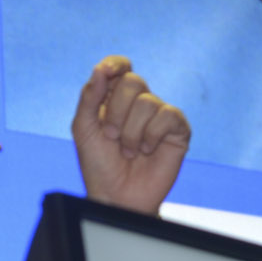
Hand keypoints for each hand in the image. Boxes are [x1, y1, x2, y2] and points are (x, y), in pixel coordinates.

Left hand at [73, 55, 190, 214]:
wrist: (116, 196)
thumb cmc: (98, 164)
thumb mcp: (84, 129)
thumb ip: (90, 97)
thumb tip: (100, 68)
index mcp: (114, 98)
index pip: (120, 66)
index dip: (115, 64)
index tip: (106, 72)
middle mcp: (138, 103)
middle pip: (133, 81)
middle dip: (117, 111)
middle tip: (111, 136)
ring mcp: (159, 115)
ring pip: (148, 102)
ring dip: (131, 131)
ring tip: (128, 151)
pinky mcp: (177, 130)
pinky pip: (168, 116)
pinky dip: (151, 135)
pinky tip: (147, 150)